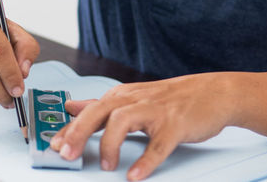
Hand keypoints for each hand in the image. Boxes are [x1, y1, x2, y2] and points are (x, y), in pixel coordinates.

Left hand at [49, 73, 241, 180]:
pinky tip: (135, 175)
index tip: (53, 146)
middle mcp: (134, 100)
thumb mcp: (131, 98)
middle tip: (66, 154)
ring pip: (123, 122)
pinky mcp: (175, 125)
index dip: (68, 129)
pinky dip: (146, 161)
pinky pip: (158, 145)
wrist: (214, 92)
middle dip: (78, 133)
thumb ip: (99, 106)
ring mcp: (155, 111)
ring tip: (105, 166)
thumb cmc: (170, 99)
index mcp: (120, 97)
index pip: (87, 112)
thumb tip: (70, 107)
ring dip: (110, 145)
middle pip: (98, 113)